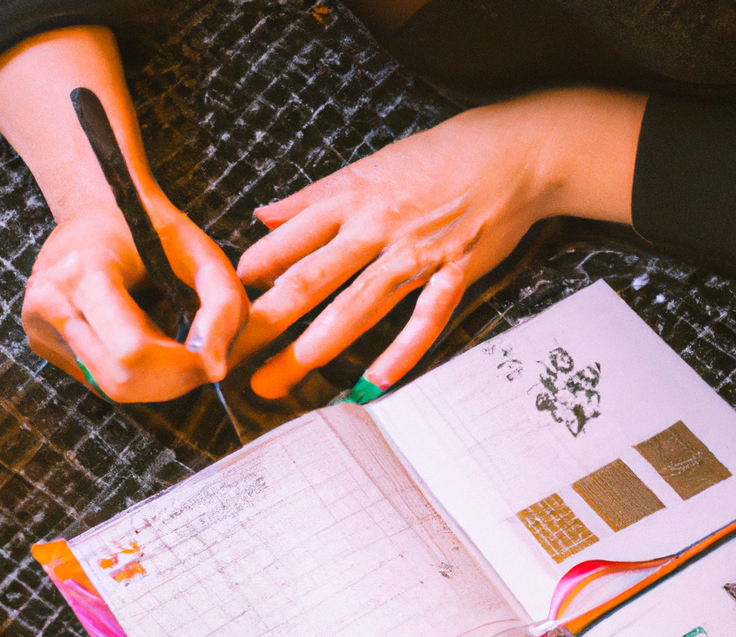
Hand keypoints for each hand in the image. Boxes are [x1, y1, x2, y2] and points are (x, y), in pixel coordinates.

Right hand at [0, 26, 247, 403]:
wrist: (92, 206)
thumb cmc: (146, 222)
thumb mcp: (198, 248)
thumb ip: (225, 301)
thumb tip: (221, 363)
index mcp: (80, 271)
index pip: (132, 350)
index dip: (180, 367)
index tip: (211, 356)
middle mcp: (46, 302)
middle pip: (122, 382)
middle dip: (175, 384)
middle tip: (205, 363)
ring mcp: (37, 325)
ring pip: (109, 390)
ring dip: (159, 384)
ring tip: (182, 351)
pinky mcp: (41, 341)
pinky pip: (99, 382)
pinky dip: (137, 379)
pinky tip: (153, 350)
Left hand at [235, 89, 644, 398]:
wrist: (514, 151)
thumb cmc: (437, 157)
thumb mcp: (366, 167)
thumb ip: (311, 198)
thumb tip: (263, 218)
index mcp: (350, 200)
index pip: (287, 243)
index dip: (250, 277)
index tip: (221, 309)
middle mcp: (375, 229)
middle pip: (307, 281)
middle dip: (263, 324)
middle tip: (227, 358)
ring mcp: (414, 255)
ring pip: (355, 306)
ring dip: (312, 346)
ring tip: (276, 380)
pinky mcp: (454, 274)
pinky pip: (425, 318)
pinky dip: (402, 352)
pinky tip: (374, 384)